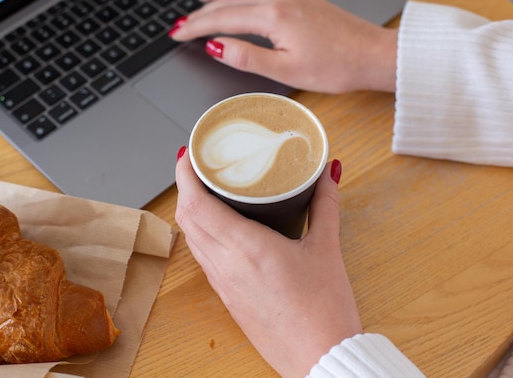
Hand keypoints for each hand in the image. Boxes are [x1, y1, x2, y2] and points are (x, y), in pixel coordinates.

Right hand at [169, 0, 397, 93]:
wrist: (372, 57)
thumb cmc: (335, 68)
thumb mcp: (285, 70)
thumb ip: (247, 56)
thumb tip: (216, 46)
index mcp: (274, 17)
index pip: (223, 20)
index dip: (196, 27)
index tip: (177, 33)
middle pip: (233, 0)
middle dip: (203, 11)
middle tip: (181, 21)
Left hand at [175, 149, 362, 377]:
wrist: (319, 359)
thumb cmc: (323, 310)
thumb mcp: (326, 249)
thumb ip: (325, 205)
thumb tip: (328, 174)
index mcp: (245, 247)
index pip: (195, 203)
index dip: (184, 174)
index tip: (188, 153)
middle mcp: (224, 264)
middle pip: (186, 217)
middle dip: (185, 186)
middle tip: (199, 165)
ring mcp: (222, 283)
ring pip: (191, 238)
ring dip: (190, 210)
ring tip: (206, 190)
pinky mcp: (227, 296)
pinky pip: (203, 257)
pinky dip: (201, 234)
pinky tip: (219, 227)